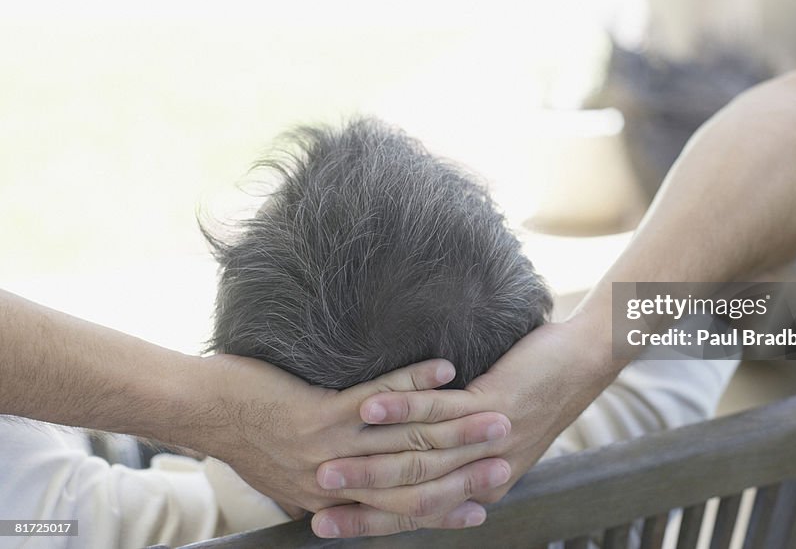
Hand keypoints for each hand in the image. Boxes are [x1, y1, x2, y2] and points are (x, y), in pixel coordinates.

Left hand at [193, 354, 514, 526]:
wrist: (204, 412)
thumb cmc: (246, 437)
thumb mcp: (288, 477)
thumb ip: (325, 486)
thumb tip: (351, 493)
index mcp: (334, 500)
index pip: (405, 510)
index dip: (450, 506)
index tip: (486, 499)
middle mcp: (339, 482)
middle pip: (418, 477)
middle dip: (469, 465)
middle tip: (509, 451)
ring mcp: (332, 449)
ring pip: (408, 440)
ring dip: (457, 422)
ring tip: (495, 410)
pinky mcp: (322, 415)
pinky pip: (381, 398)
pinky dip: (416, 381)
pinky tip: (446, 367)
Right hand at [312, 319, 610, 536]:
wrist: (577, 366)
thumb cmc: (530, 395)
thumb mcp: (489, 439)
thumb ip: (451, 456)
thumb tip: (402, 461)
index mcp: (480, 488)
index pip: (414, 513)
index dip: (366, 520)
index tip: (321, 522)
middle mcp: (483, 474)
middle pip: (408, 493)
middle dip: (357, 497)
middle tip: (312, 497)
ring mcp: (485, 441)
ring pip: (416, 455)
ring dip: (367, 458)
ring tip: (323, 459)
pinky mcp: (491, 406)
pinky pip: (438, 411)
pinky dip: (399, 407)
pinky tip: (367, 405)